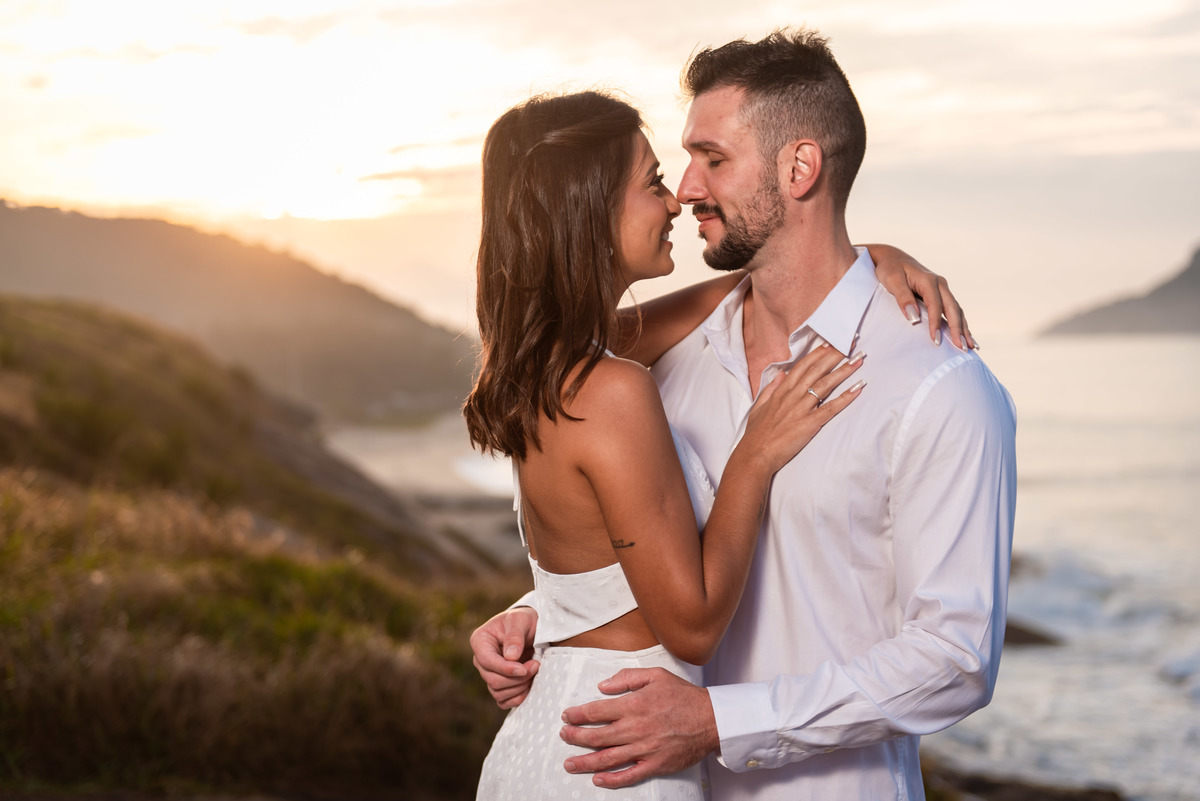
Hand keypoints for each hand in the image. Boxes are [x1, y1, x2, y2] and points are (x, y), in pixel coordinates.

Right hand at [469, 606, 538, 707]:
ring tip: (535, 671)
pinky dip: (517, 698)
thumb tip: (510, 657)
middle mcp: (480, 660)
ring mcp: (488, 674)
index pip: (487, 661)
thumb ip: (515, 635)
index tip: (524, 668)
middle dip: (517, 677)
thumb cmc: (524, 620)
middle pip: (493, 679)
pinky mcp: (498, 685)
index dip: (505, 668)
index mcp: (480, 641)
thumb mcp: (520, 620)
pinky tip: (529, 685)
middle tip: (536, 665)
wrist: (531, 628)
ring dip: (520, 687)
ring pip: (498, 692)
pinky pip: (503, 701)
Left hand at [560, 667, 716, 788]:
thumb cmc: (684, 696)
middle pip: (596, 736)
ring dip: (585, 762)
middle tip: (564, 736)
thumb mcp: (656, 675)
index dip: (578, 715)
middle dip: (575, 737)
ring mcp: (644, 749)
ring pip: (607, 758)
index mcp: (634, 705)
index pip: (596, 711)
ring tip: (569, 763)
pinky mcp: (655, 765)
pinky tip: (597, 779)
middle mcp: (635, 729)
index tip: (567, 716)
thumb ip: (626, 678)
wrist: (711, 720)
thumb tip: (602, 687)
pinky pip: (628, 776)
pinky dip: (611, 780)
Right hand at [742, 343, 863, 472]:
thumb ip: (771, 389)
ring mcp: (801, 409)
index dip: (818, 353)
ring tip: (859, 359)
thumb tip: (781, 374)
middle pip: (817, 370)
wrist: (755, 455)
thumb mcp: (759, 407)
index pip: (802, 366)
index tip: (831, 342)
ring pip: (825, 385)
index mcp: (781, 391)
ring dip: (844, 371)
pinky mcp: (809, 424)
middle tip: (851, 342)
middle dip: (835, 354)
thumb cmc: (756, 434)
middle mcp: (792, 396)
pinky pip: (830, 408)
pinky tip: (858, 388)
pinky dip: (845, 398)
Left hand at [866, 244, 976, 348]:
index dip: (936, 324)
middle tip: (962, 348)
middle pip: (952, 309)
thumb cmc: (889, 269)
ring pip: (957, 310)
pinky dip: (961, 323)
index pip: (935, 305)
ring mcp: (942, 289)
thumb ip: (903, 298)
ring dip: (964, 328)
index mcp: (928, 281)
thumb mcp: (892, 280)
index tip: (935, 341)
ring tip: (971, 347)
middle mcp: (940, 284)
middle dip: (958, 329)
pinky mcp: (941, 294)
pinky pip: (953, 310)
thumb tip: (914, 318)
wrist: (892, 258)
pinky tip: (967, 336)